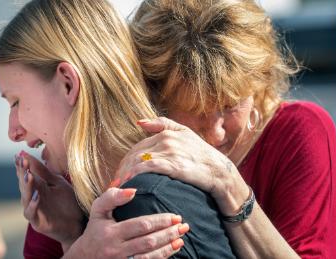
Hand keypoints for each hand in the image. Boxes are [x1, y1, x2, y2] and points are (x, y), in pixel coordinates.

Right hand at [15, 151, 83, 249]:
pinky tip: (36, 196)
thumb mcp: (57, 183)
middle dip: (22, 172)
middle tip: (22, 161)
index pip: (26, 174)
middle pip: (24, 184)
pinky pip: (31, 213)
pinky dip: (33, 205)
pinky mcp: (38, 222)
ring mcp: (34, 210)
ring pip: (25, 198)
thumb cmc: (67, 203)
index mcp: (36, 188)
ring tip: (28, 175)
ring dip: (26, 186)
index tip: (19, 155)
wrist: (78, 223)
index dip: (22, 166)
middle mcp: (31, 198)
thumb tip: (27, 154)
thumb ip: (44, 171)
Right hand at [63, 187, 187, 258]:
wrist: (84, 258)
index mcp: (111, 233)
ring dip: (168, 247)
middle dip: (168, 233)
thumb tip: (132, 190)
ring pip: (150, 256)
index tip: (175, 216)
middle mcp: (117, 249)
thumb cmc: (95, 230)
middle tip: (184, 226)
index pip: (141, 225)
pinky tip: (173, 249)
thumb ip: (112, 197)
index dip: (160, 221)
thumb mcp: (98, 210)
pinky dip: (162, 257)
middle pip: (149, 241)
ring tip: (181, 238)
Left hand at [116, 117, 248, 209]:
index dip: (126, 161)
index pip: (138, 147)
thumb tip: (138, 122)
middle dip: (122, 169)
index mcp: (166, 133)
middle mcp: (166, 139)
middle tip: (115, 183)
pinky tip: (129, 184)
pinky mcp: (173, 164)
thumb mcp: (185, 134)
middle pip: (135, 154)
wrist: (220, 172)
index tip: (120, 174)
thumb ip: (163, 125)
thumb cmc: (203, 156)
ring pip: (138, 161)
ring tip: (118, 187)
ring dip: (125, 174)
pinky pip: (147, 168)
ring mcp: (170, 151)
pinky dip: (135, 175)